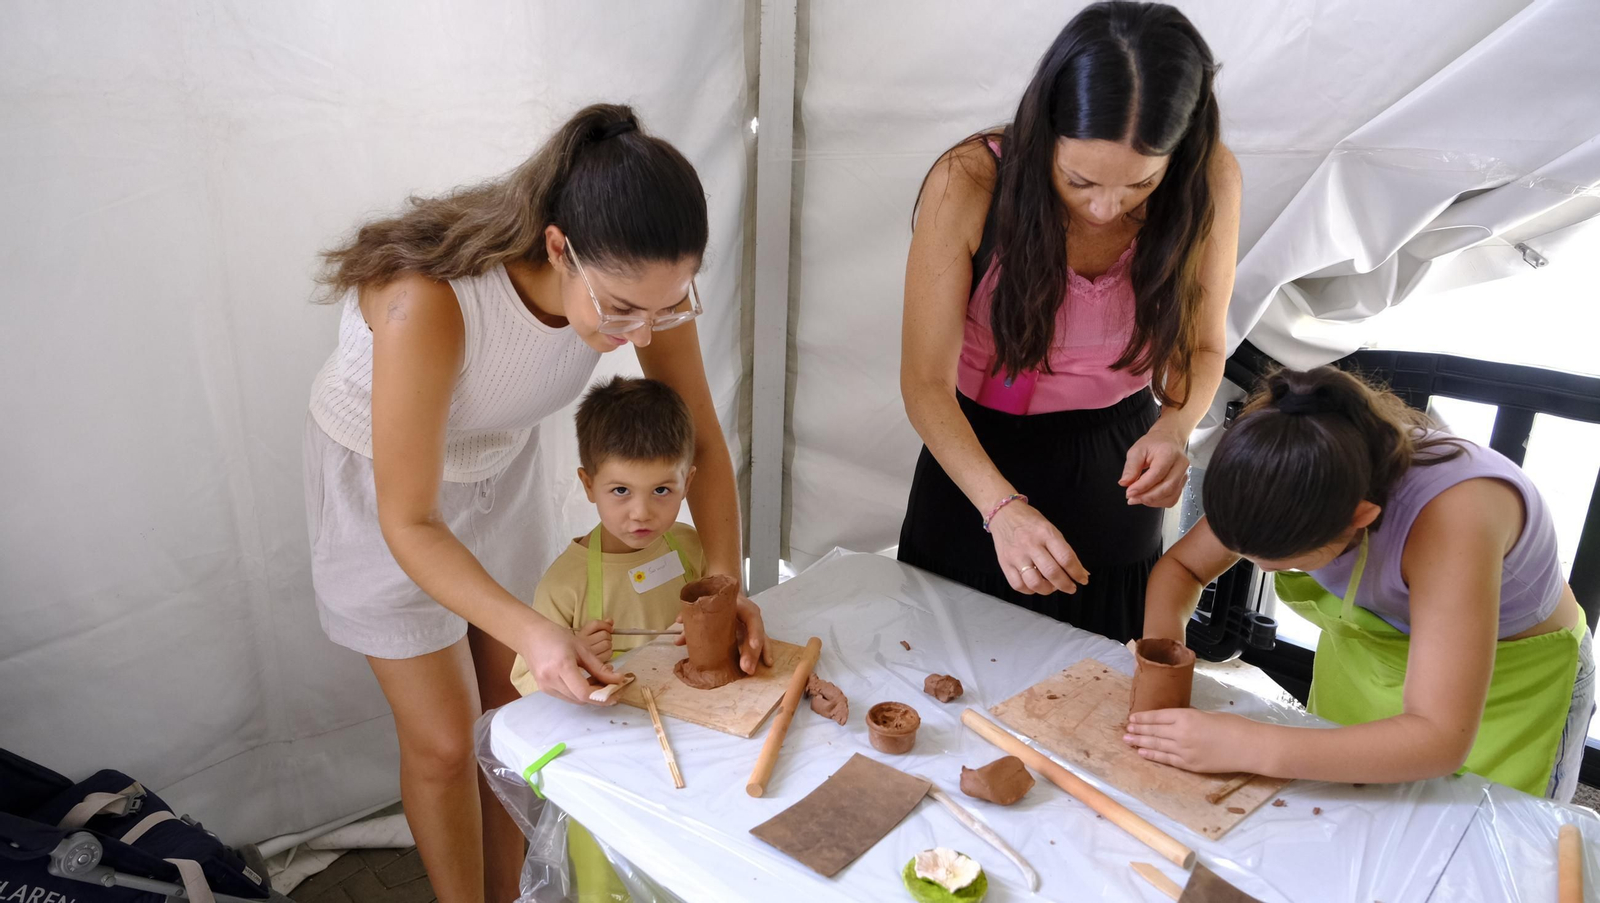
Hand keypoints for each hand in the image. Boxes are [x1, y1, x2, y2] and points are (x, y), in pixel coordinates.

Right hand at [521, 613, 620, 705]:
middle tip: (612, 685)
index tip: (617, 691)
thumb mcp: (581, 648)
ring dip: (589, 695)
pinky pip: (566, 696)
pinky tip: (585, 681)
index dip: (602, 696)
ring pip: (574, 700)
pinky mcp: (544, 689)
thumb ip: (599, 667)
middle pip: (580, 699)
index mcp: (561, 666)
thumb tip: (618, 680)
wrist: (530, 635)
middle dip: (599, 695)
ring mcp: (545, 687)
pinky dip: (578, 693)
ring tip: (599, 681)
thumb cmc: (556, 636)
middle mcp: (551, 680)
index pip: (584, 692)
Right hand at [576, 618, 613, 660]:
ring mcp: (589, 653)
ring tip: (604, 646)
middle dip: (608, 636)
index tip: (609, 628)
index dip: (605, 625)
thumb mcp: (587, 633)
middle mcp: (584, 643)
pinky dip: (609, 652)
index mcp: (581, 634)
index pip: (596, 624)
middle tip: (605, 639)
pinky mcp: (594, 661)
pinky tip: (604, 652)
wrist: (572, 660)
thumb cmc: (581, 646)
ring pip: (607, 644)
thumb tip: (610, 620)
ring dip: (609, 644)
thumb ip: (600, 625)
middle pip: (604, 634)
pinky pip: (608, 654)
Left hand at [672, 585, 772, 674]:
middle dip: (753, 652)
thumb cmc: (716, 597)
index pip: (752, 616)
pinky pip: (760, 643)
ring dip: (757, 656)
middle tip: (746, 668)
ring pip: (761, 639)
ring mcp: (752, 624)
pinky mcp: (751, 633)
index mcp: (740, 604)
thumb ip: (693, 618)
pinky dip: (762, 654)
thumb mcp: (706, 604)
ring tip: (750, 671)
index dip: (754, 632)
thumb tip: (678, 635)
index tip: (752, 645)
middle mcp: (750, 614)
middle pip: (757, 632)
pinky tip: (766, 665)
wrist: (722, 589)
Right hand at [989, 500, 1088, 594]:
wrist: (1003, 513)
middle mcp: (1031, 544)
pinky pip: (1018, 585)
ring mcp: (1016, 555)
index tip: (1082, 579)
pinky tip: (1035, 585)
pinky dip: (1029, 590)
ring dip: (1048, 590)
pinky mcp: (1005, 563)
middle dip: (1065, 585)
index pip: (1066, 558)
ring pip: (1034, 583)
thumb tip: (1080, 571)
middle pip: (1051, 572)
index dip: (1077, 572)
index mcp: (1046, 533)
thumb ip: (1064, 551)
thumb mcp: (1051, 529)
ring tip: (1051, 586)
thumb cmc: (1030, 522)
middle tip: (1070, 587)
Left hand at [1120, 426, 1188, 507]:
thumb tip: (1124, 483)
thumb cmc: (1152, 445)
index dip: (1142, 486)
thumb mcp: (1137, 450)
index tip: (1129, 492)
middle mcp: (1180, 465)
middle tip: (1131, 498)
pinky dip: (1159, 502)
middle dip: (1147, 496)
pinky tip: (1147, 499)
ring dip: (1152, 501)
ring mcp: (1184, 475)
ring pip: (1171, 496)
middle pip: (1167, 487)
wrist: (1167, 440)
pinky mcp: (1182, 483)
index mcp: (1169, 453)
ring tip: (1137, 499)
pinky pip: (1173, 498)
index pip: (1157, 474)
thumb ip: (1131, 467)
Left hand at [1123, 708, 1256, 773]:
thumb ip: (1189, 717)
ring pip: (1156, 746)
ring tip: (1128, 741)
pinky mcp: (1190, 765)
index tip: (1132, 718)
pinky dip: (1153, 756)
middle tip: (1126, 730)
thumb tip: (1175, 720)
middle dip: (1138, 731)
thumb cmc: (1233, 726)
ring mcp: (1185, 751)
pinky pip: (1167, 760)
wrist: (1249, 747)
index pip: (1158, 716)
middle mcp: (1181, 733)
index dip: (1143, 718)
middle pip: (1154, 731)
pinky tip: (1143, 753)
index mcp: (1187, 716)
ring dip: (1140, 743)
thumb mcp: (1208, 715)